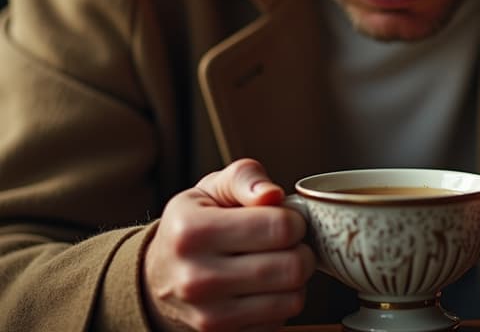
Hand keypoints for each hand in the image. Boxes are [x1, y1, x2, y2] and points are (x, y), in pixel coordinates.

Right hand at [142, 158, 315, 331]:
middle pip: (292, 266)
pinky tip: (264, 288)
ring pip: (292, 298)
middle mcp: (196, 278)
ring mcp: (209, 316)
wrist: (159, 277)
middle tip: (289, 243)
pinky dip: (281, 303)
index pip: (279, 227)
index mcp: (192, 231)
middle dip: (302, 249)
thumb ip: (246, 178)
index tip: (286, 219)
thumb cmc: (194, 224)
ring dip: (295, 279)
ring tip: (277, 263)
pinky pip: (280, 321)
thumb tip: (272, 194)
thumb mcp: (212, 188)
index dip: (294, 220)